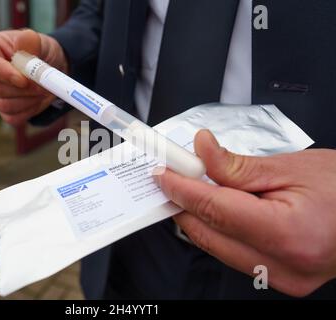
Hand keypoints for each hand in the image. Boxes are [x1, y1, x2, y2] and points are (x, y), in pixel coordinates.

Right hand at [0, 29, 67, 125]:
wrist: (49, 68)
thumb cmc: (39, 50)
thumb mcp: (38, 40)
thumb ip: (30, 41)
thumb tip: (24, 42)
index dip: (2, 74)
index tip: (23, 80)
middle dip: (24, 89)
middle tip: (44, 83)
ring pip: (6, 105)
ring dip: (30, 99)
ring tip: (44, 88)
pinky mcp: (3, 110)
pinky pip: (14, 116)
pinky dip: (31, 109)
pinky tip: (39, 97)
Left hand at [153, 129, 335, 296]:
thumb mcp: (291, 167)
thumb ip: (237, 165)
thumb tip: (201, 151)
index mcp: (288, 233)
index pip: (215, 210)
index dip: (182, 189)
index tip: (163, 173)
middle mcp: (282, 266)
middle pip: (208, 234)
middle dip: (183, 203)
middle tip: (172, 176)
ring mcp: (280, 278)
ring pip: (215, 247)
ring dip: (198, 216)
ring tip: (195, 187)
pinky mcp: (278, 279)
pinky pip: (232, 254)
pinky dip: (218, 230)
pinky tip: (217, 208)